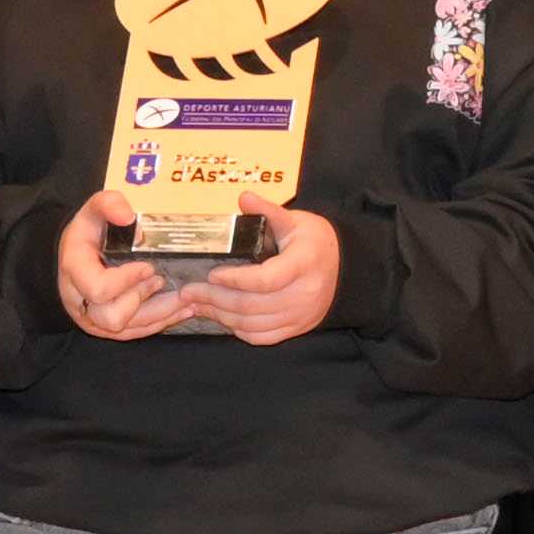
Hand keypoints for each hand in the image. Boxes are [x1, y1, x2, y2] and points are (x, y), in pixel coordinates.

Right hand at [57, 190, 197, 340]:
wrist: (73, 255)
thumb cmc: (86, 233)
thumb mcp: (92, 211)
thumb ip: (108, 204)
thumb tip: (128, 215)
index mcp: (75, 271)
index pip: (99, 288)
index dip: (127, 281)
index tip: (149, 267)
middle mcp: (80, 301)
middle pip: (112, 317)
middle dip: (142, 300)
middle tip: (161, 281)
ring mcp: (93, 318)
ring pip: (128, 329)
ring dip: (160, 315)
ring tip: (186, 300)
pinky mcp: (107, 328)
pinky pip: (134, 333)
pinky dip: (160, 322)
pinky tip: (181, 310)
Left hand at [175, 199, 343, 345]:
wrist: (345, 269)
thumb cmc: (316, 242)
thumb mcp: (296, 221)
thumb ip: (269, 211)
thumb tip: (244, 197)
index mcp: (304, 264)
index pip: (265, 280)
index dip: (235, 279)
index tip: (212, 272)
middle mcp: (303, 294)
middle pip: (251, 304)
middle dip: (215, 298)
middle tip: (189, 291)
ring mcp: (300, 315)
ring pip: (252, 324)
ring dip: (220, 315)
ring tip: (197, 304)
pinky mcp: (295, 328)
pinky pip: (261, 336)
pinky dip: (237, 329)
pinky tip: (221, 317)